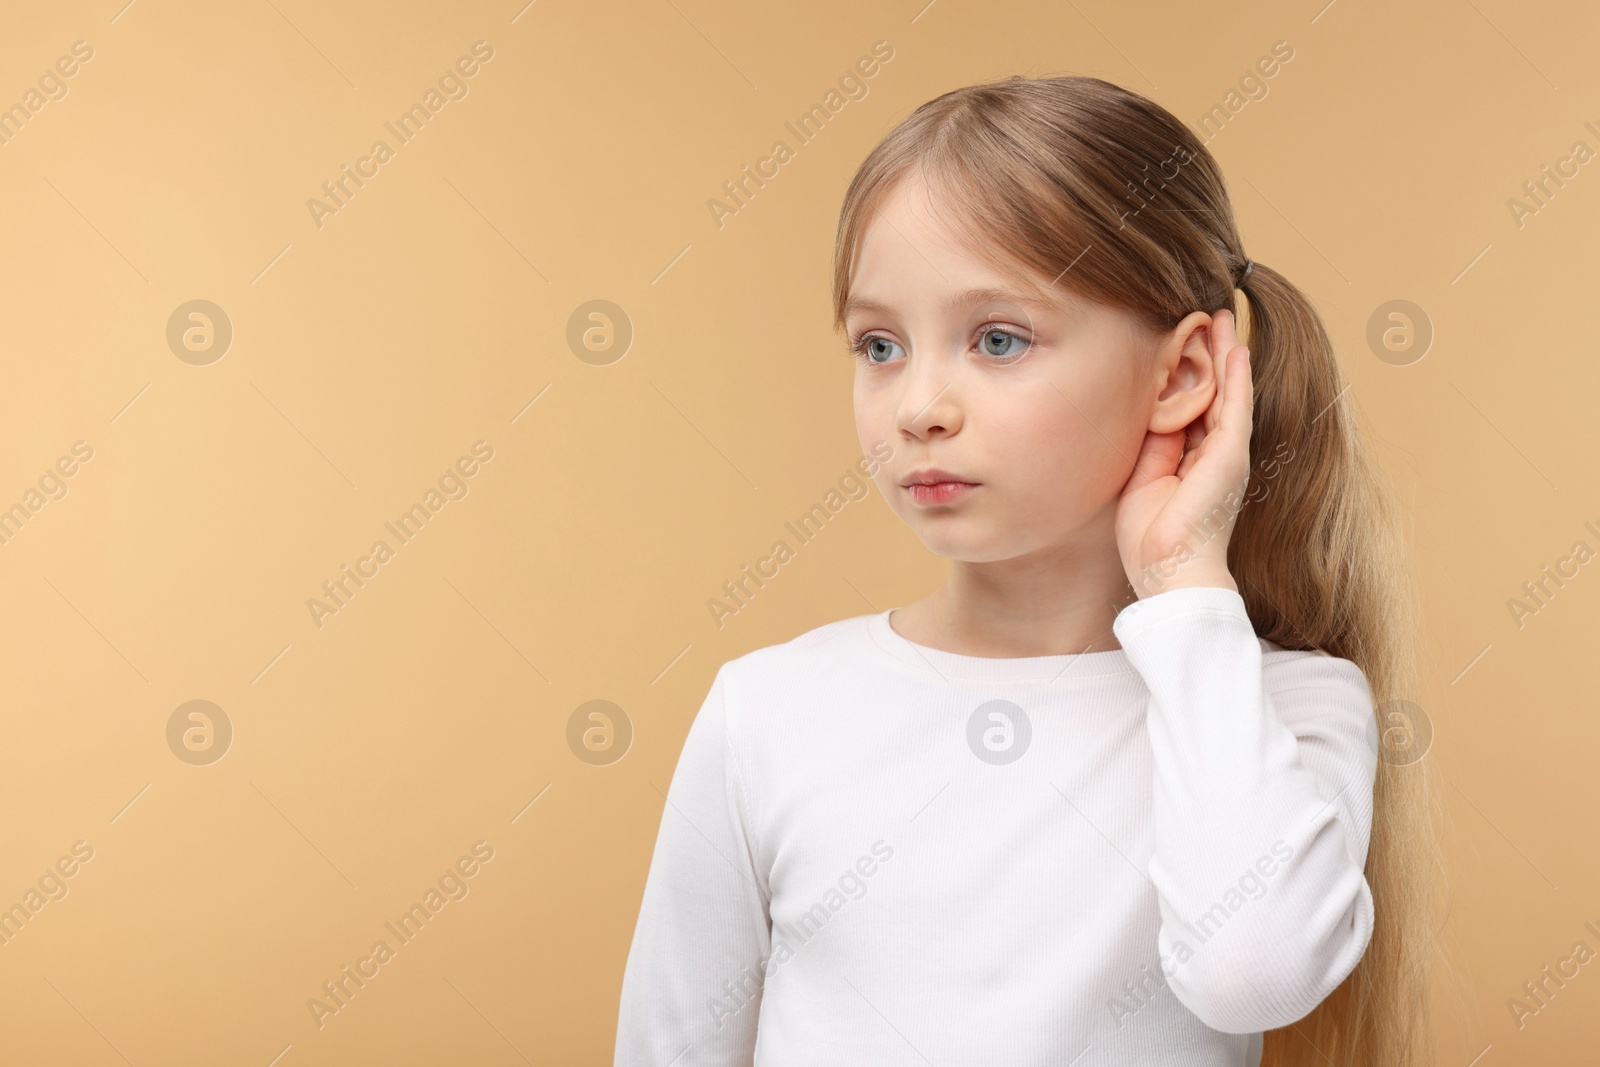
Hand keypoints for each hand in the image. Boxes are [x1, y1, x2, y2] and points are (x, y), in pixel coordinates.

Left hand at [1114, 308, 1252, 598]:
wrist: (1169, 571)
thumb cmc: (1150, 537)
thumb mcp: (1142, 478)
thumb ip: (1151, 444)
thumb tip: (1146, 408)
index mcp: (1191, 462)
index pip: (1190, 409)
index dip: (1186, 375)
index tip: (1179, 342)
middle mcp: (1213, 455)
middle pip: (1213, 393)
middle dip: (1210, 355)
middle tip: (1206, 316)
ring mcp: (1226, 454)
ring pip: (1228, 392)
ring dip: (1226, 354)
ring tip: (1223, 317)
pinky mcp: (1231, 455)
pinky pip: (1236, 407)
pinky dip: (1237, 377)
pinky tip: (1236, 348)